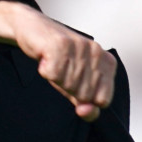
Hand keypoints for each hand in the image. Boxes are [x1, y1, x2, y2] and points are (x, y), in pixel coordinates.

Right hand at [0, 1, 114, 120]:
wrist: (34, 29)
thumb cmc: (58, 57)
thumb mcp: (76, 84)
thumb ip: (87, 104)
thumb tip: (86, 111)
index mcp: (107, 63)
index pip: (103, 100)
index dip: (85, 100)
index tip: (77, 85)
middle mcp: (97, 52)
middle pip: (84, 95)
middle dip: (68, 89)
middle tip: (63, 71)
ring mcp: (80, 47)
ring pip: (68, 85)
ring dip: (56, 79)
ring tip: (55, 63)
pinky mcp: (61, 44)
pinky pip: (53, 75)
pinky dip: (45, 71)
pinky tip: (47, 59)